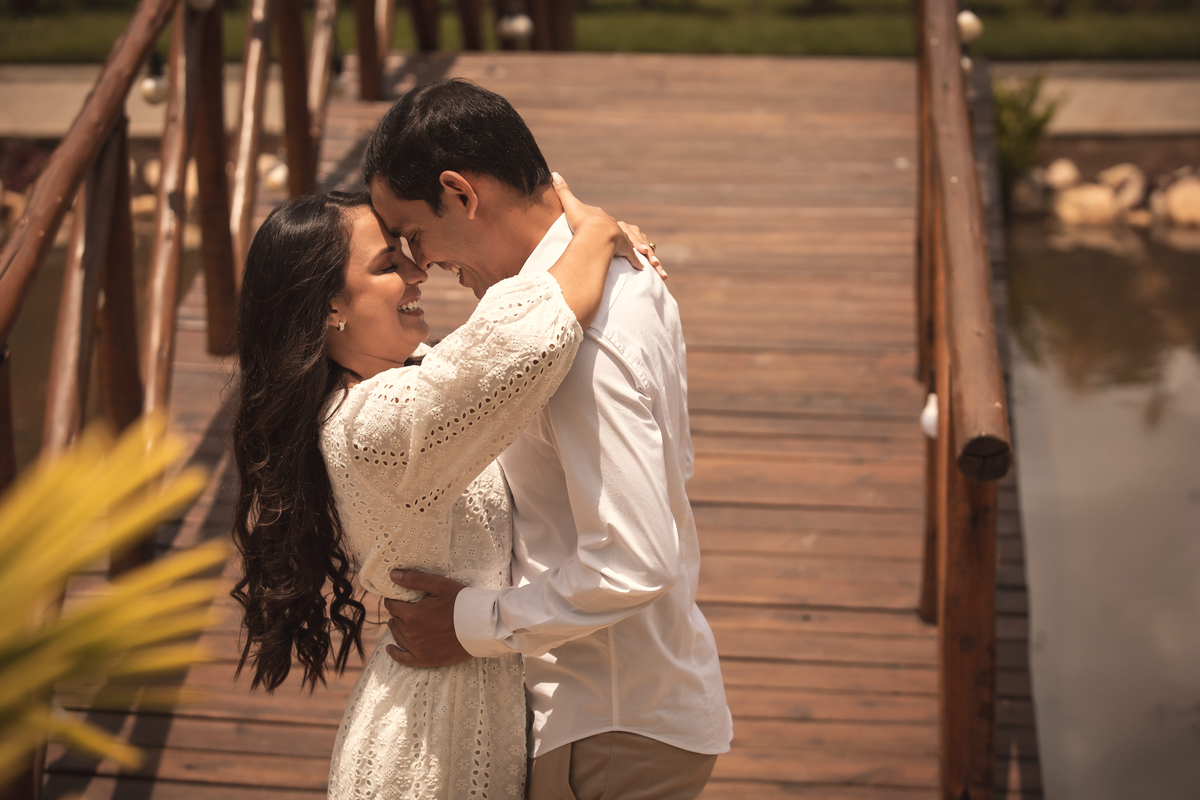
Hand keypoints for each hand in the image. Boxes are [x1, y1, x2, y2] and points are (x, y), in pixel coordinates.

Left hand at [382, 570, 471, 667]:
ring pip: (398, 636)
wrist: (479, 627)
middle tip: (406, 608)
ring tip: (400, 622)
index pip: (392, 605)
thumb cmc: (461, 603)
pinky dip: (395, 653)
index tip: (398, 598)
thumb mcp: (439, 585)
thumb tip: (392, 575)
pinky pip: (403, 658)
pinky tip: (390, 648)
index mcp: (412, 614)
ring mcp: (417, 648)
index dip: (394, 600)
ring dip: (397, 628)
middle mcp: (411, 633)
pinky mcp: (425, 659)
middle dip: (398, 613)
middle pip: (395, 620)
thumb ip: (414, 579)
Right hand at [551, 172, 666, 279]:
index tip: (598, 226)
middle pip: (616, 229)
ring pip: (627, 242)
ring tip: (634, 252)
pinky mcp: (625, 250)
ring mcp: (620, 238)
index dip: (600, 223)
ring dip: (631, 247)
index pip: (601, 219)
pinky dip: (636, 260)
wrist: (596, 233)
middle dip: (616, 234)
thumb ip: (562, 191)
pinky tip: (639, 266)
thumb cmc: (582, 221)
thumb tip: (553, 173)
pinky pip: (631, 256)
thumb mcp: (570, 205)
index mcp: (601, 217)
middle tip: (615, 240)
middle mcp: (613, 225)